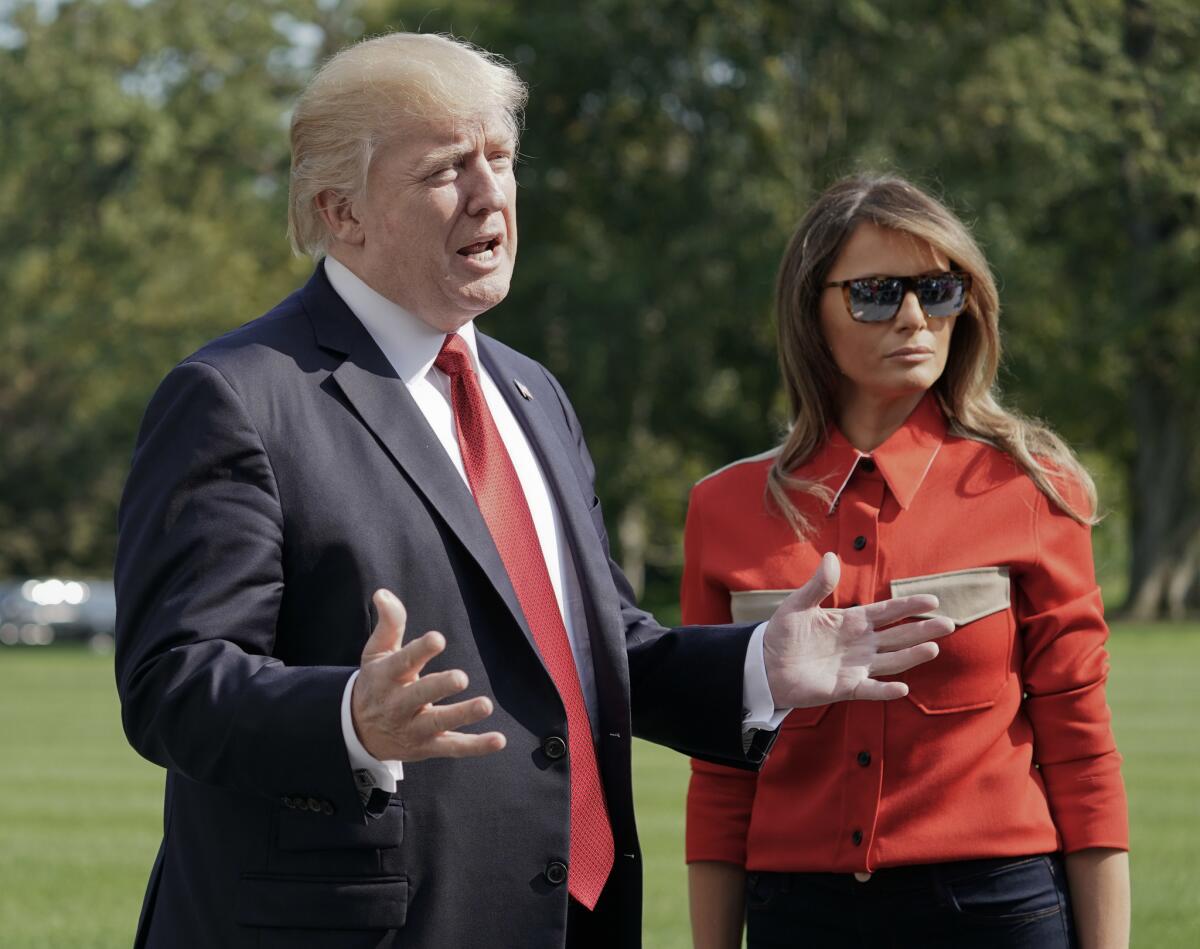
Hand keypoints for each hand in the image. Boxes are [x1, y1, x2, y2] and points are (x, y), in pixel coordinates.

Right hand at [350, 589, 505, 761]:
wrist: (357, 731)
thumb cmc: (376, 683)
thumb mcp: (376, 652)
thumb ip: (388, 623)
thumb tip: (383, 593)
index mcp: (386, 677)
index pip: (403, 662)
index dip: (420, 650)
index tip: (437, 639)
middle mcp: (399, 704)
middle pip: (419, 695)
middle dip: (439, 687)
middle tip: (460, 677)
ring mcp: (414, 728)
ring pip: (439, 723)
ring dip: (462, 715)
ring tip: (485, 705)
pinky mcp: (428, 746)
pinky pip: (453, 748)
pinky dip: (476, 746)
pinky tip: (498, 739)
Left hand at [763, 552, 954, 708]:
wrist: (765, 665)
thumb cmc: (783, 634)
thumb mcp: (798, 605)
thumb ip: (818, 585)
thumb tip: (832, 556)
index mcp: (851, 621)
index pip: (887, 612)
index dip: (909, 606)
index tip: (932, 600)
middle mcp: (860, 644)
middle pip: (898, 635)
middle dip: (922, 629)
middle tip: (948, 623)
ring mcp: (855, 666)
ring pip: (891, 661)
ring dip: (912, 655)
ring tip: (934, 648)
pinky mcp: (845, 688)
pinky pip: (870, 689)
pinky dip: (885, 690)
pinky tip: (902, 688)